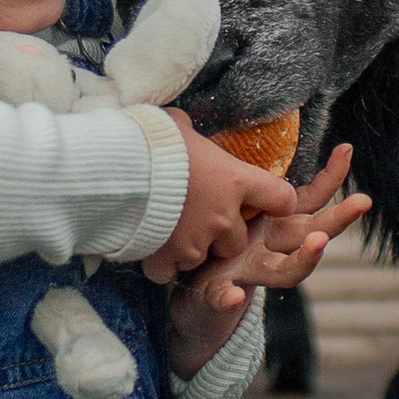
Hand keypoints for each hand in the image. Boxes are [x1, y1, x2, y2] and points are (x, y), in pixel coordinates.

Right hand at [143, 117, 295, 279]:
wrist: (117, 169)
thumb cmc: (151, 141)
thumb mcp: (177, 127)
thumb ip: (189, 134)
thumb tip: (182, 127)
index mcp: (235, 180)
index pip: (280, 198)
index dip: (275, 201)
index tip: (267, 201)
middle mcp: (222, 216)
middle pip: (237, 241)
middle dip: (220, 235)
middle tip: (196, 218)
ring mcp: (196, 241)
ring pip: (203, 257)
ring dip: (189, 248)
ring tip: (167, 229)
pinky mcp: (168, 257)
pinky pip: (170, 271)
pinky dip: (160, 264)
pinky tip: (148, 246)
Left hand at [166, 147, 373, 373]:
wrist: (195, 297)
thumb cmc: (216, 244)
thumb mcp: (228, 206)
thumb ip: (229, 177)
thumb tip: (196, 116)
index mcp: (275, 226)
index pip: (309, 200)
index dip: (330, 178)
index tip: (346, 149)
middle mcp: (272, 250)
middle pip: (312, 233)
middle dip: (339, 219)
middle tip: (362, 202)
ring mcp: (249, 274)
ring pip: (286, 271)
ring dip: (305, 259)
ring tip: (318, 242)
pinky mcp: (220, 295)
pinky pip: (225, 298)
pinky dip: (230, 300)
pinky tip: (233, 296)